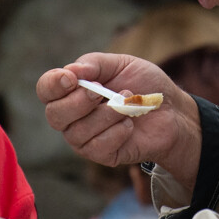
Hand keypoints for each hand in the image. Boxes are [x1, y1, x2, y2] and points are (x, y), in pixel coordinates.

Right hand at [37, 53, 202, 188]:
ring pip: (77, 133)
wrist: (172, 109)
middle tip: (102, 91)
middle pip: (54, 115)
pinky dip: (115, 132)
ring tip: (126, 105)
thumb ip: (95, 64)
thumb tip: (71, 70)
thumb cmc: (143, 84)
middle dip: (78, 102)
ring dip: (105, 116)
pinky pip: (96, 148)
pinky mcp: (102, 154)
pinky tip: (129, 125)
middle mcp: (72, 116)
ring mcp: (85, 138)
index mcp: (72, 90)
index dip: (52, 84)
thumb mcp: (121, 64)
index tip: (71, 78)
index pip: (46, 89)